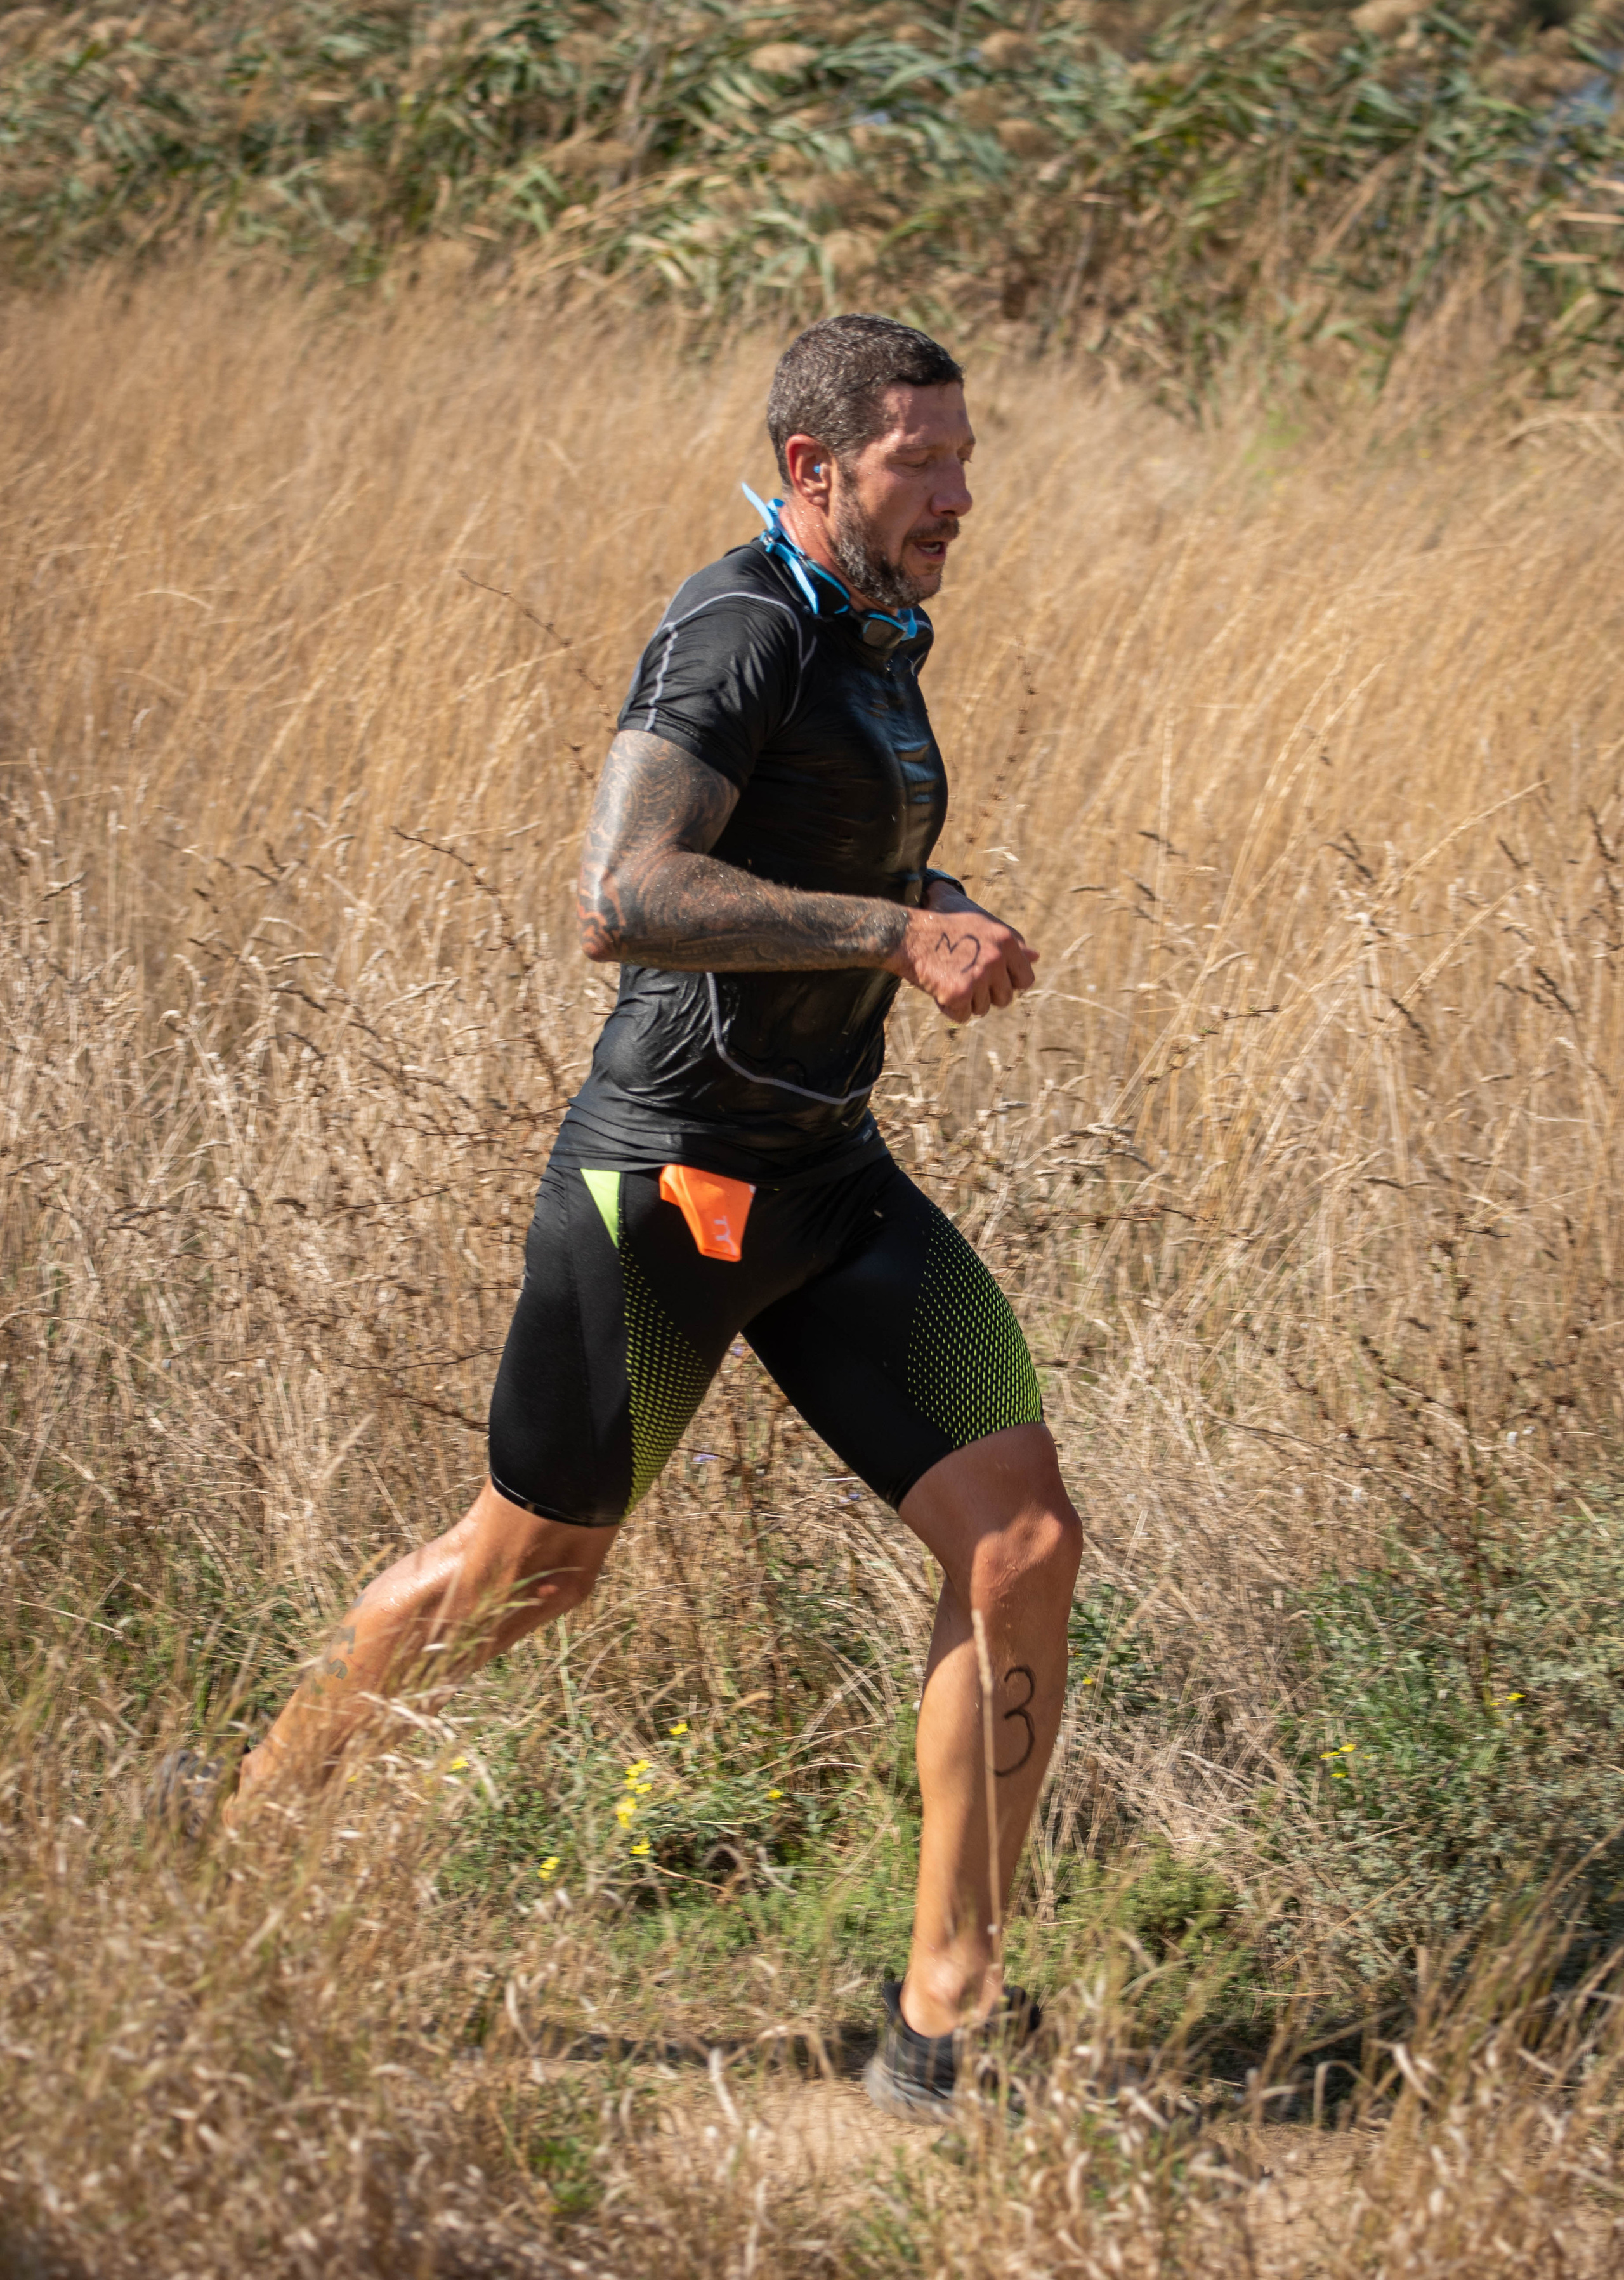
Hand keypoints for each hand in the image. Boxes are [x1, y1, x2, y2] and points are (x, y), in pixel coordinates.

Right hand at [892, 890, 1036, 1021]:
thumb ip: (1010, 943)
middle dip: (986, 994)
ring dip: (966, 1001)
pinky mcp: (958, 993)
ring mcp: (978, 976)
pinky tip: (938, 988)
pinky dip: (949, 1008)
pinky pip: (962, 1016)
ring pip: (983, 1008)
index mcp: (1006, 940)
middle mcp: (996, 958)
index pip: (1025, 979)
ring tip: (949, 978)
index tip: (992, 980)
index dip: (1008, 984)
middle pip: (1005, 998)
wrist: (906, 934)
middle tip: (964, 977)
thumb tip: (1037, 957)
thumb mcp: (981, 926)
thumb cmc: (943, 928)